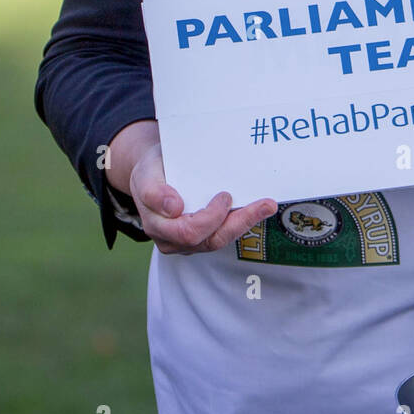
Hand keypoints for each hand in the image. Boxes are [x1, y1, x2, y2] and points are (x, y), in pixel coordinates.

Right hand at [128, 140, 276, 255]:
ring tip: (267, 206)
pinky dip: (241, 221)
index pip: (188, 231)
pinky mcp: (201, 237)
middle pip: (210, 240)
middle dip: (240, 222)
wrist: (153, 172)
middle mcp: (171, 239)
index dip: (210, 218)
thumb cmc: (152, 171)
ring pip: (219, 240)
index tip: (225, 195)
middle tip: (264, 204)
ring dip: (246, 223)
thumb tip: (174, 208)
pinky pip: (222, 234)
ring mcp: (186, 241)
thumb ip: (154, 192)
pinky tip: (258, 209)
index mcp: (156, 224)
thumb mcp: (146, 173)